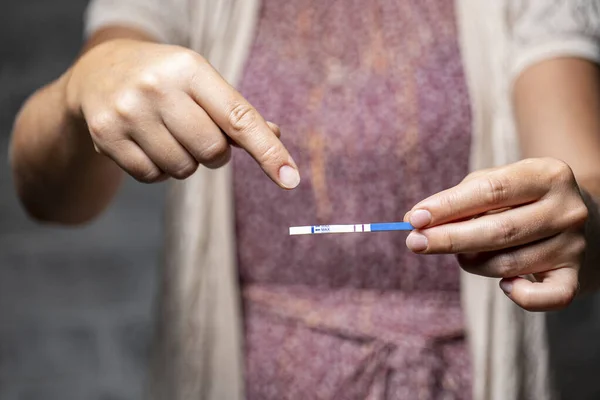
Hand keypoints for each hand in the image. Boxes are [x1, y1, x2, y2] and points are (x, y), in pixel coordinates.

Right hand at [64, 39, 298, 186]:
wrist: (98, 72)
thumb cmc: (166, 81)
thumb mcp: (200, 82)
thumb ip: (236, 111)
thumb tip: (276, 135)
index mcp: (190, 68)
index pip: (238, 118)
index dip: (268, 150)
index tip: (291, 178)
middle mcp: (157, 86)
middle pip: (212, 152)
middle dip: (214, 153)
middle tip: (198, 133)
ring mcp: (128, 112)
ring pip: (183, 169)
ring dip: (185, 162)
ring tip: (166, 134)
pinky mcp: (106, 136)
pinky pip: (153, 177)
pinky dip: (158, 170)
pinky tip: (146, 144)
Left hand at [404, 158, 589, 310]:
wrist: (580, 218)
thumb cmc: (521, 199)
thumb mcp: (495, 184)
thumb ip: (457, 199)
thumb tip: (414, 218)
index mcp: (547, 174)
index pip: (491, 191)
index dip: (449, 206)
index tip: (415, 218)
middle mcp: (566, 209)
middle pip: (499, 230)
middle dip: (450, 239)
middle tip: (415, 243)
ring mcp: (575, 244)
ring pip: (508, 264)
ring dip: (473, 263)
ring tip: (463, 254)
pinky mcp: (576, 276)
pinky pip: (546, 298)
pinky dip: (519, 296)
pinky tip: (505, 284)